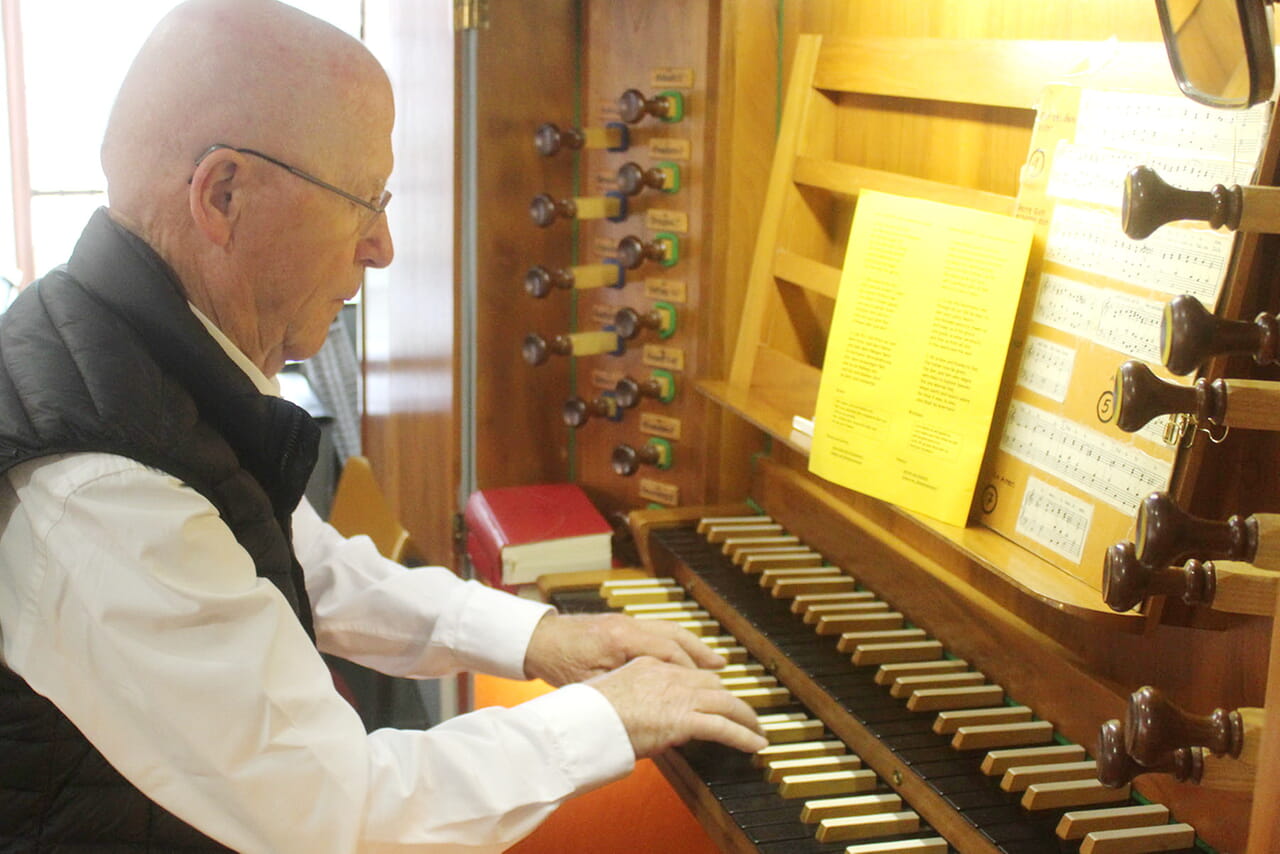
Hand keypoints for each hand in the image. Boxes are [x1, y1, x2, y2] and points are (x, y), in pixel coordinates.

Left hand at [523, 611, 724, 686]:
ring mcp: (628, 621)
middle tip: (723, 674)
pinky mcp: (624, 623)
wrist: (539, 639)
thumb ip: (623, 691)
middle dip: (701, 657)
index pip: (668, 652)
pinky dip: (678, 642)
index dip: (690, 671)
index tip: (707, 689)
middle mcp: (629, 625)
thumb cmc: (560, 664)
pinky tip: (688, 654)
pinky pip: (660, 630)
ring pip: (671, 630)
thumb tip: (655, 708)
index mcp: (622, 639)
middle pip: (676, 638)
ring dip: (695, 647)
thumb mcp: (591, 684)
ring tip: (716, 663)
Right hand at [588, 656, 768, 756]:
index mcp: (650, 665)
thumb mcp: (612, 693)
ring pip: (726, 702)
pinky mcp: (684, 720)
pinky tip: (756, 745)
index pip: (688, 672)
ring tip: (757, 730)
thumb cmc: (589, 714)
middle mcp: (669, 676)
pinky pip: (724, 728)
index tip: (714, 695)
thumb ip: (632, 696)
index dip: (706, 686)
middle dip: (730, 699)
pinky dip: (744, 736)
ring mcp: (679, 696)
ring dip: (746, 718)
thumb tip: (639, 711)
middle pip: (713, 683)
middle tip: (741, 713)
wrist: (584, 721)